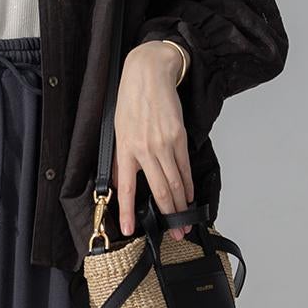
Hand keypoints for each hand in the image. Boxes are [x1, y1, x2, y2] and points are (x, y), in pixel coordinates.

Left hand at [112, 43, 192, 241]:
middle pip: (161, 190)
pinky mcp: (179, 138)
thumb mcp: (118, 131)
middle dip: (170, 216)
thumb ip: (121, 160)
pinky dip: (188, 184)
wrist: (149, 75)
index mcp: (126, 150)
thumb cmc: (131, 101)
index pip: (127, 188)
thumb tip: (121, 184)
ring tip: (185, 220)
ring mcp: (164, 145)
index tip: (131, 229)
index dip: (128, 212)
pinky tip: (190, 196)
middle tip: (176, 232)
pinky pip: (185, 167)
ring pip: (175, 182)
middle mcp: (145, 150)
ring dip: (182, 205)